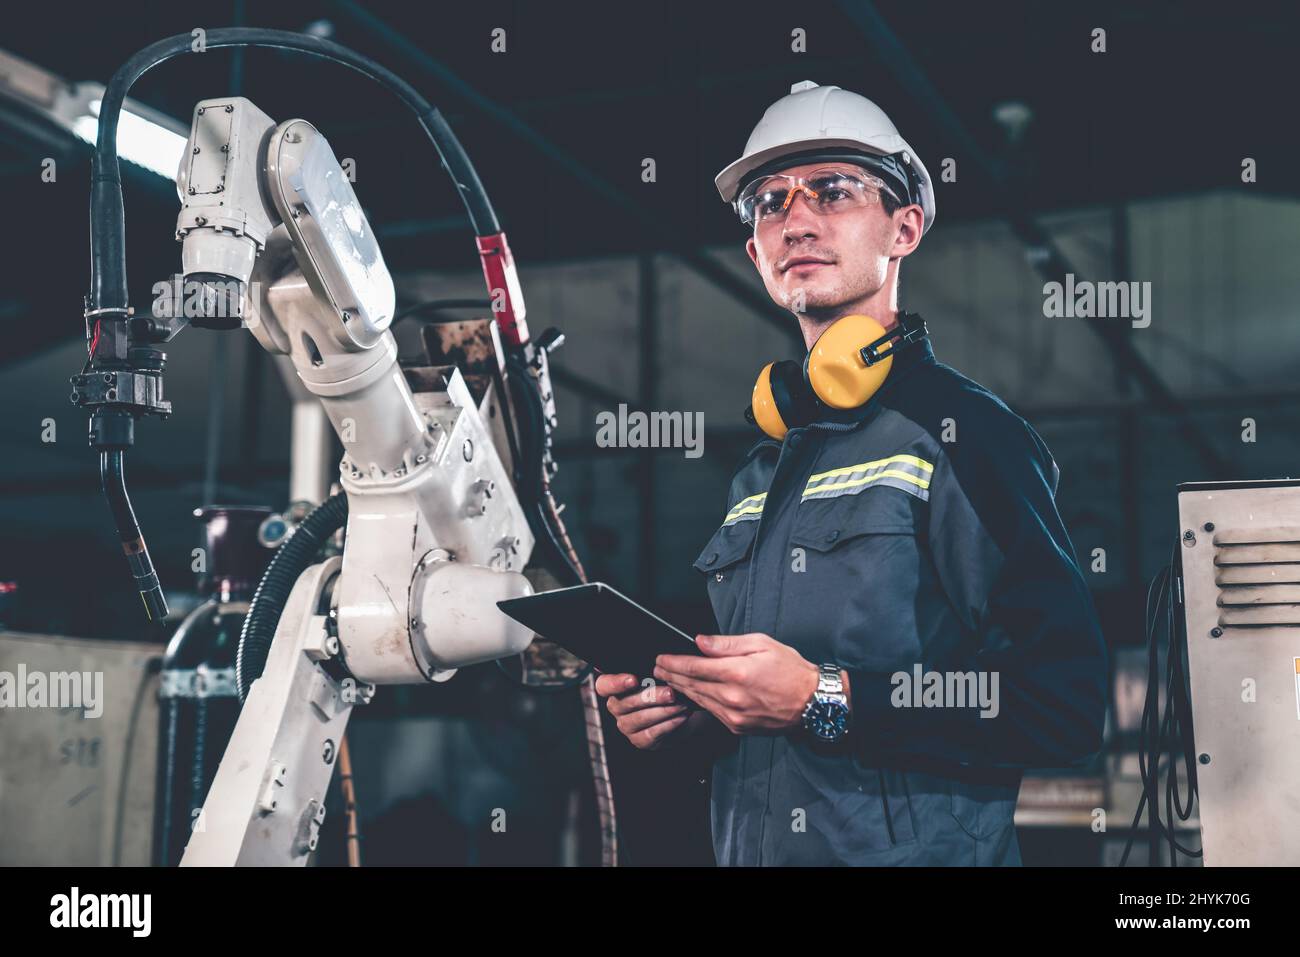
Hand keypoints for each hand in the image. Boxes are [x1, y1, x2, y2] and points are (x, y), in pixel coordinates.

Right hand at [594, 672, 696, 749]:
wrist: (680, 708)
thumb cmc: (664, 684)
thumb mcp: (656, 673)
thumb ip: (650, 668)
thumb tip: (657, 661)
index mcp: (613, 687)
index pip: (604, 685)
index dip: (616, 683)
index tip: (633, 679)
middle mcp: (615, 706)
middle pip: (626, 703)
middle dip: (650, 697)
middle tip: (670, 693)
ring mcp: (625, 725)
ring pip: (640, 718)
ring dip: (663, 711)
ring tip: (681, 704)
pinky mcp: (639, 740)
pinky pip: (651, 733)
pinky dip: (668, 724)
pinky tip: (681, 716)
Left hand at [654, 633, 820, 734]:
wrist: (813, 703)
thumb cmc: (792, 671)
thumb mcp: (762, 644)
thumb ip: (727, 644)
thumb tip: (701, 642)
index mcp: (737, 673)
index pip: (694, 667)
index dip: (673, 662)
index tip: (661, 658)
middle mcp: (732, 697)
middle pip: (691, 685)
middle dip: (671, 675)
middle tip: (658, 668)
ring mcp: (734, 715)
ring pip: (699, 700)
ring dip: (681, 689)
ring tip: (669, 680)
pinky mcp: (737, 727)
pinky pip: (711, 712)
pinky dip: (699, 702)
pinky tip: (692, 695)